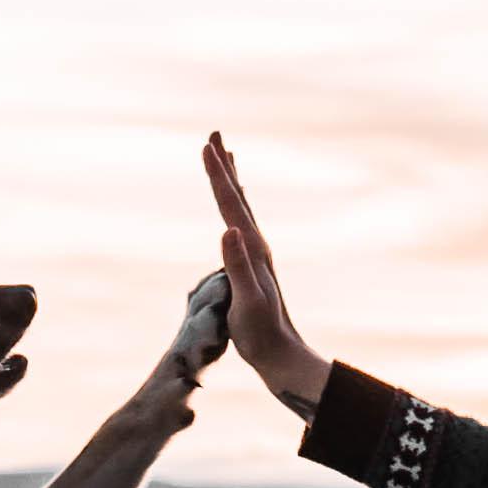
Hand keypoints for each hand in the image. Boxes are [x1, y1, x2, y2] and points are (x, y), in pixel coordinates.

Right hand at [201, 135, 332, 420]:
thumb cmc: (261, 332)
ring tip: (226, 156)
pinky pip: (240, 223)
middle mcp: (256, 244)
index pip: (231, 204)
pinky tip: (232, 209)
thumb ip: (238, 265)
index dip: (218, 175)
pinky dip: (234, 206)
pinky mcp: (250, 264)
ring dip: (230, 180)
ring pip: (240, 206)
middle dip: (224, 165)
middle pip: (237, 196)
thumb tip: (228, 230)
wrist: (280, 353)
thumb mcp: (248, 300)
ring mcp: (254, 253)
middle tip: (214, 134)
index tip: (206, 146)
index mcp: (253, 248)